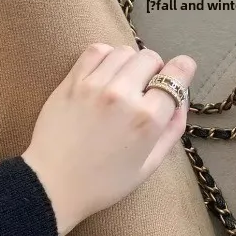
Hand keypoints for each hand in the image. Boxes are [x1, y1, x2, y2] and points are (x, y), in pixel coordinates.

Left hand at [22, 44, 195, 235]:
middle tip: (147, 87)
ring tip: (124, 81)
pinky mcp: (72, 82)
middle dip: (155, 70)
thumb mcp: (149, 165)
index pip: (176, 75)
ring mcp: (95, 85)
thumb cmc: (103, 183)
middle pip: (151, 58)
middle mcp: (123, 95)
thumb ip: (172, 131)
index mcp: (147, 119)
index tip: (180, 72)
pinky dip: (106, 56)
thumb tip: (181, 101)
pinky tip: (105, 72)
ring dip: (130, 63)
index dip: (182, 71)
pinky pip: (96, 51)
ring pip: (124, 52)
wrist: (52, 185)